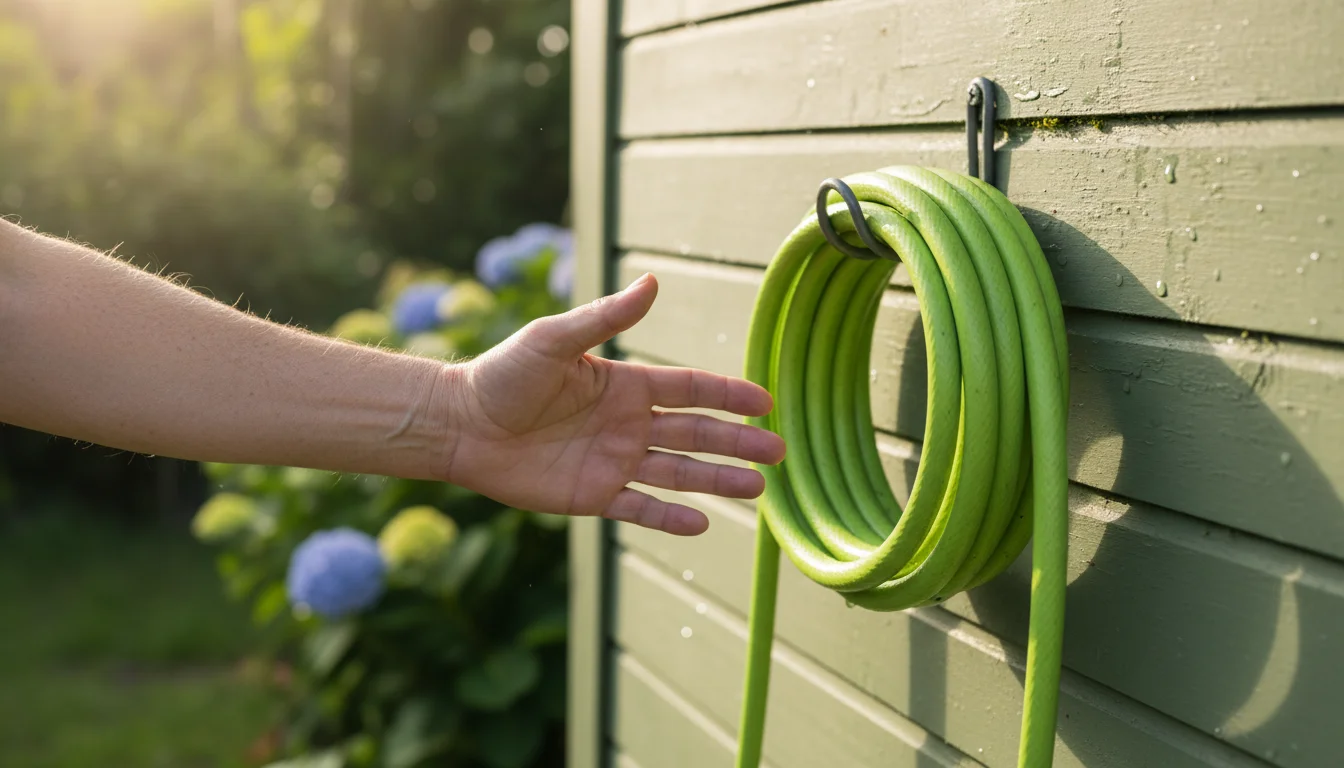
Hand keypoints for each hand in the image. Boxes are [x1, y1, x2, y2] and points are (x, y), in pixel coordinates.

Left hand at [442, 273, 784, 534]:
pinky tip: (703, 523)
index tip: (766, 402)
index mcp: (625, 385)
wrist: (461, 425)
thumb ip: (605, 318)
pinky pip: (640, 508)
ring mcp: (613, 461)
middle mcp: (627, 424)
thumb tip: (652, 280)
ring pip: (679, 473)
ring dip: (718, 481)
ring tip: (758, 488)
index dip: (730, 395)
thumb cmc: (503, 375)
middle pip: (697, 434)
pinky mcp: (592, 495)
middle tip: (780, 452)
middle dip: (739, 443)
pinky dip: (670, 517)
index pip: (691, 389)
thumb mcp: (554, 340)